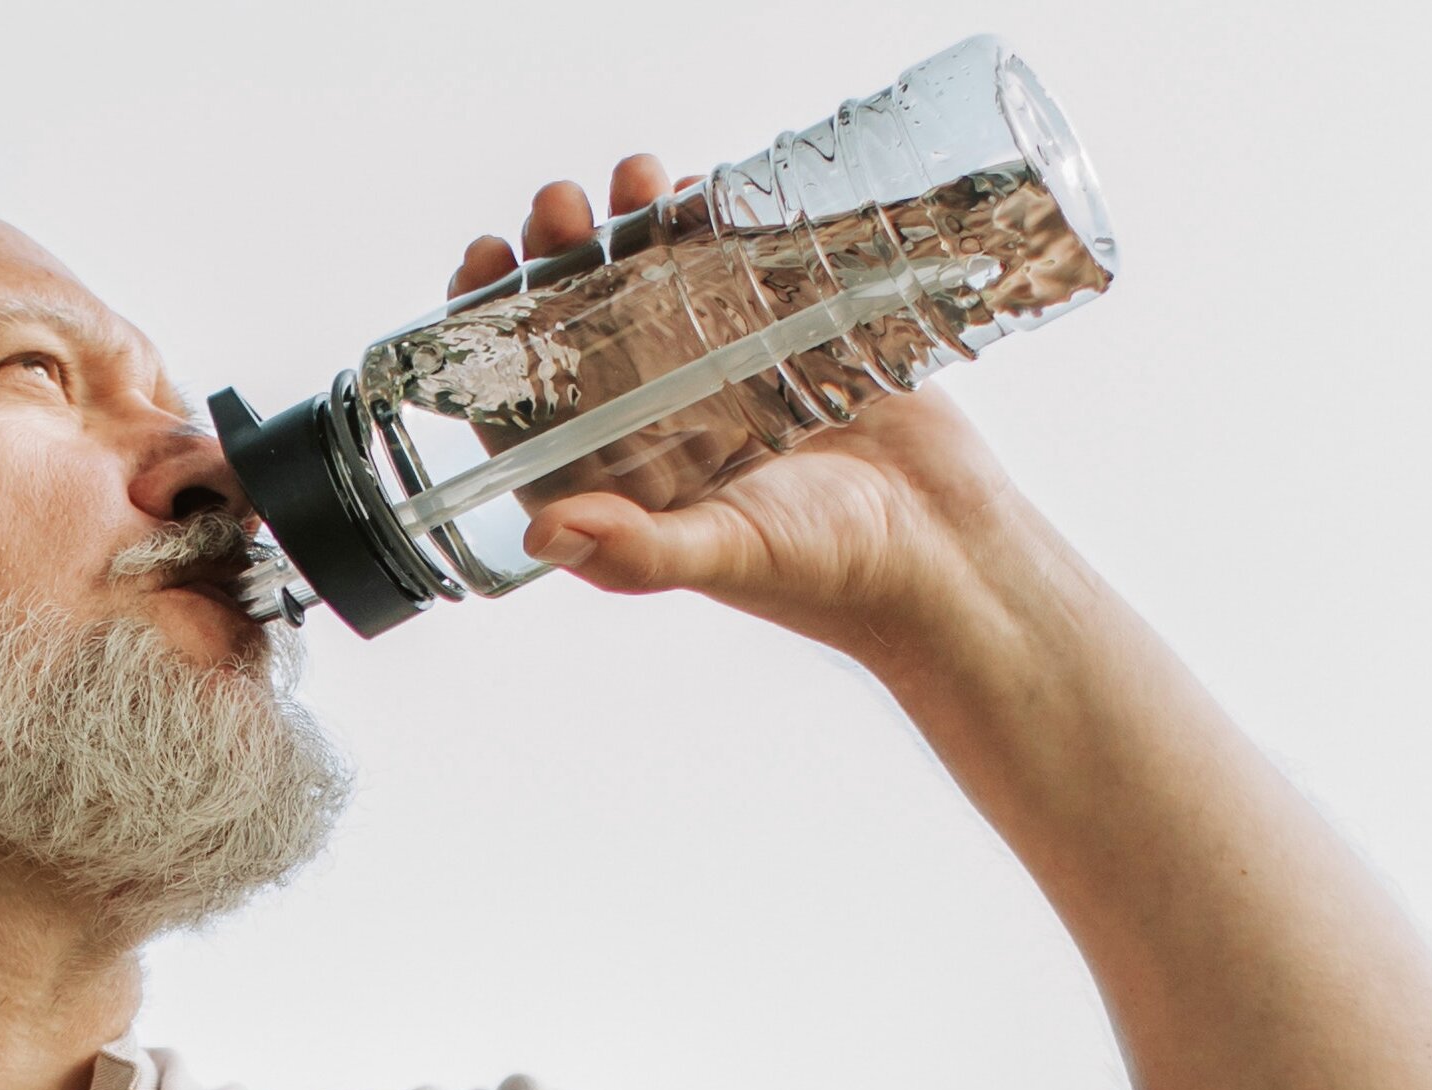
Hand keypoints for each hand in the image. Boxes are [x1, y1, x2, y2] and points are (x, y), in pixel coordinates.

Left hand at [449, 156, 1058, 671]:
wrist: (949, 544)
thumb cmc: (830, 569)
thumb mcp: (727, 555)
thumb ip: (636, 550)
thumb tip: (543, 535)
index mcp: (618, 479)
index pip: (528, 399)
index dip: (491, 334)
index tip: (482, 264)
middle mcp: (656, 423)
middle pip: (581, 326)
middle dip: (560, 259)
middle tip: (560, 205)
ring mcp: (718, 372)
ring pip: (651, 285)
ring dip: (630, 227)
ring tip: (634, 177)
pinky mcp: (781, 334)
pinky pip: (730, 266)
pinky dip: (710, 224)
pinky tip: (696, 186)